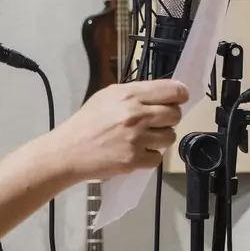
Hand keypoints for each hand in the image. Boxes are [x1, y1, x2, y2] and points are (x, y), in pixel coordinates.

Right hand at [51, 80, 187, 180]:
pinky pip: (158, 157)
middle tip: (158, 120)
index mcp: (129, 95)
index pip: (172, 90)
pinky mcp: (134, 160)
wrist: (68, 151)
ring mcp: (136, 139)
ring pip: (170, 137)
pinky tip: (136, 152)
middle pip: (175, 114)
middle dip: (170, 117)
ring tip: (145, 137)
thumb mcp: (107, 96)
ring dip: (161, 138)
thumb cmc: (87, 122)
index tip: (179, 98)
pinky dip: (150, 156)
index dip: (180, 94)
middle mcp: (136, 115)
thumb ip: (135, 93)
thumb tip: (162, 93)